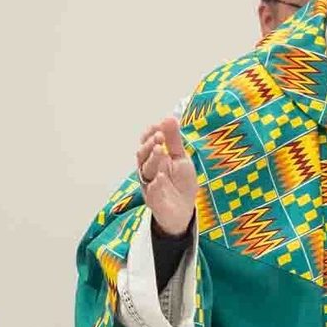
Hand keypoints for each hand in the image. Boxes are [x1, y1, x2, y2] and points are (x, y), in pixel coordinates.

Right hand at [136, 117, 196, 236]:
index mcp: (153, 158)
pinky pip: (152, 192)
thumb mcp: (181, 158)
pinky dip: (156, 184)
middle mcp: (147, 170)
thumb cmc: (181, 182)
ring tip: (161, 150)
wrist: (184, 209)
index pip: (146, 142)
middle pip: (142, 155)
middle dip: (150, 145)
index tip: (158, 126)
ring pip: (146, 171)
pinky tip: (161, 177)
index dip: (150, 134)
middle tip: (160, 137)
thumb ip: (174, 140)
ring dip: (153, 160)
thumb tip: (170, 117)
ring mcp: (150, 185)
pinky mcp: (154, 201)